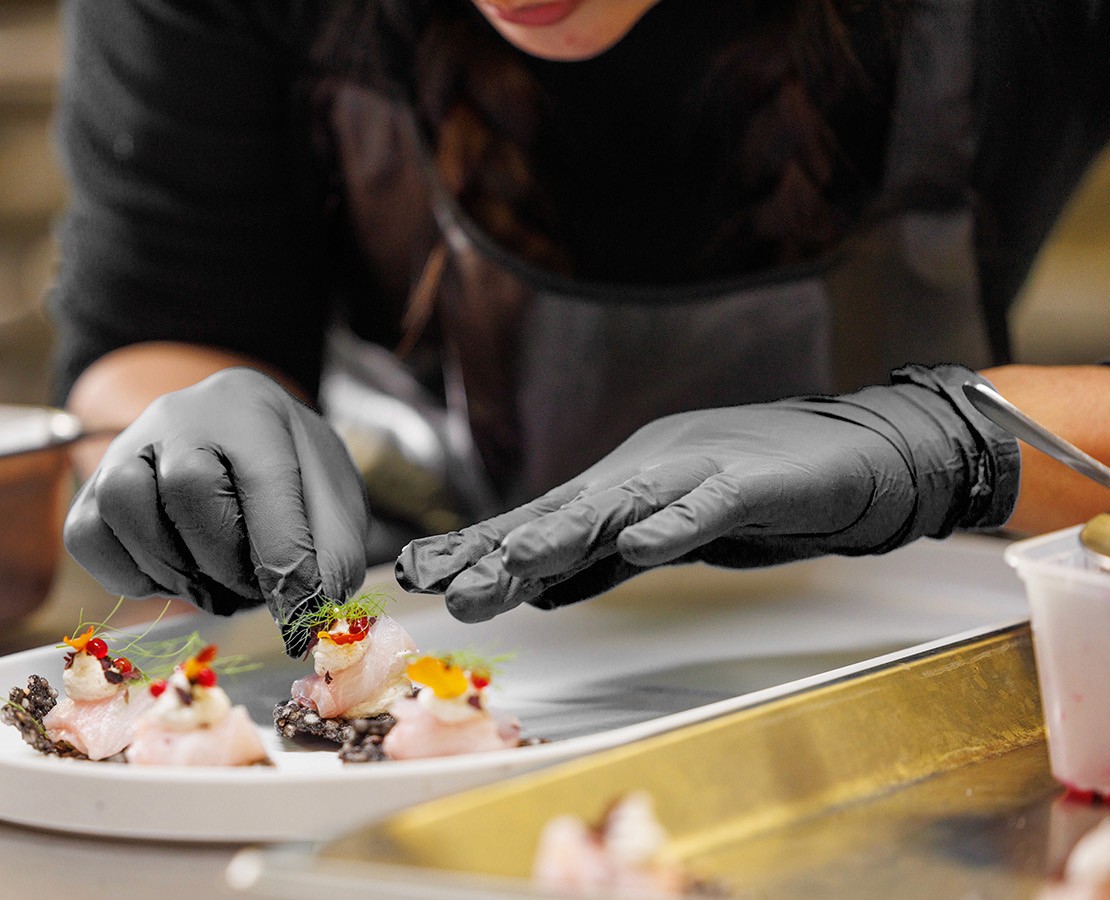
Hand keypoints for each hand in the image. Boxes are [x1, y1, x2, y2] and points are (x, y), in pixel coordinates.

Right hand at [63, 368, 368, 655]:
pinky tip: (176, 574)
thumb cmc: (289, 482)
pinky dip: (131, 574)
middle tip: (255, 587)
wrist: (239, 456)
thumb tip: (310, 609)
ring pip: (124, 503)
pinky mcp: (91, 490)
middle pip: (187, 485)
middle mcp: (180, 416)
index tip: (301, 612)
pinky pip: (88, 535)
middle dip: (227, 559)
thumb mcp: (334, 505)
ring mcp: (126, 449)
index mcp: (252, 409)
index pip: (264, 479)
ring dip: (176, 568)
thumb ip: (334, 554)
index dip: (284, 557)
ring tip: (217, 584)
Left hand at [396, 365, 1016, 621]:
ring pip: (620, 506)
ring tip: (513, 563)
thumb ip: (608, 557)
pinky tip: (644, 546)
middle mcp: (645, 473)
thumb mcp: (669, 533)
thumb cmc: (762, 495)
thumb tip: (539, 588)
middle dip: (498, 551)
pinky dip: (676, 523)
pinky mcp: (753, 482)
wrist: (863, 452)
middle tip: (442, 585)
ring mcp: (696, 471)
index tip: (419, 574)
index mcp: (622, 488)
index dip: (480, 547)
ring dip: (564, 535)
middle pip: (562, 515)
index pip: (539, 522)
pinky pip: (709, 505)